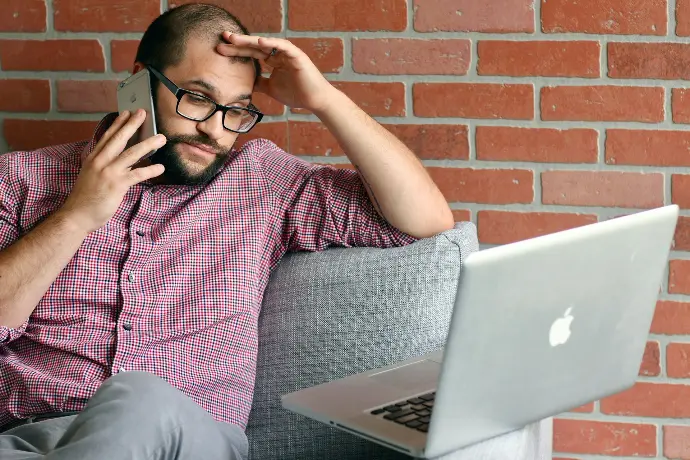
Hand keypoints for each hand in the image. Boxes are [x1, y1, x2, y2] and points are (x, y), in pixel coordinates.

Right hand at [60, 109, 166, 233]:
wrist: (77, 215)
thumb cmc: (85, 198)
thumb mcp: (91, 175)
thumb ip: (104, 165)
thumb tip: (121, 160)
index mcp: (93, 158)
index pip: (107, 137)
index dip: (117, 124)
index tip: (126, 112)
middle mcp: (100, 161)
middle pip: (119, 139)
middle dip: (132, 124)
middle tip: (143, 113)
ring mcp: (109, 172)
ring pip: (132, 154)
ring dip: (148, 144)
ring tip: (161, 138)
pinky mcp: (117, 184)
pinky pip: (138, 174)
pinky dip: (151, 170)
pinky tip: (161, 167)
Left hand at [216, 32, 337, 112]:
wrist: (314, 101)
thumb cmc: (297, 94)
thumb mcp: (271, 89)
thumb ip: (259, 83)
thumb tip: (246, 84)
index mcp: (273, 60)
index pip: (251, 53)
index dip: (237, 51)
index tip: (220, 49)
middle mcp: (279, 54)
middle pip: (255, 46)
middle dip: (239, 42)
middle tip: (222, 37)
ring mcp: (288, 53)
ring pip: (266, 44)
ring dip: (250, 41)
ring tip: (235, 39)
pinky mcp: (297, 55)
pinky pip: (283, 46)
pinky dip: (271, 43)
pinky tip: (259, 42)